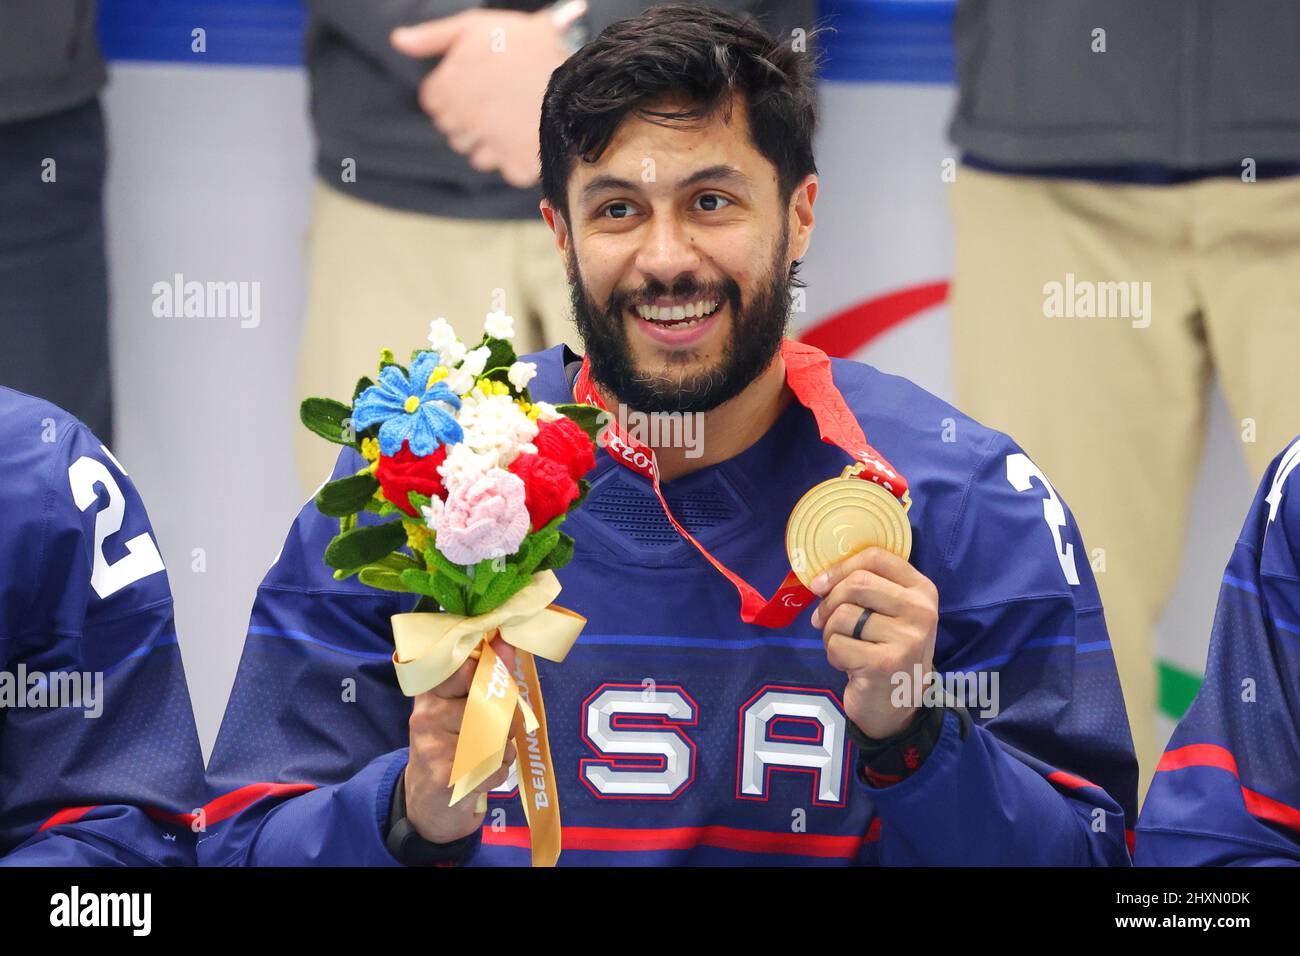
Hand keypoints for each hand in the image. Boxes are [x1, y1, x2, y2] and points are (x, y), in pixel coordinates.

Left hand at [391, 6, 579, 186]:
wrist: (577, 65)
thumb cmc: (523, 41)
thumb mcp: (474, 26)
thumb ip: (432, 37)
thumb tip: (397, 41)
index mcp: (447, 89)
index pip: (433, 104)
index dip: (452, 93)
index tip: (475, 83)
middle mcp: (464, 122)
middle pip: (453, 132)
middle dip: (469, 119)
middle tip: (498, 100)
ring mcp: (492, 145)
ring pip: (477, 155)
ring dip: (491, 142)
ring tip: (515, 117)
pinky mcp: (518, 164)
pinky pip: (507, 170)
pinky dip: (516, 159)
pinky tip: (529, 135)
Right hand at [404, 635, 518, 844]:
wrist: (426, 807)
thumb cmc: (450, 749)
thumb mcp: (459, 711)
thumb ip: (483, 678)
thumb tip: (506, 641)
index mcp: (430, 694)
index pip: (465, 667)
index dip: (491, 673)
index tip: (497, 682)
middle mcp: (426, 716)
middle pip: (490, 703)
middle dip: (507, 717)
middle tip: (498, 730)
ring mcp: (434, 747)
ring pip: (497, 736)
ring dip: (503, 749)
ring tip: (485, 756)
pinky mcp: (448, 778)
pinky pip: (496, 766)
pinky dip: (498, 772)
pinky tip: (480, 777)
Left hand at [809, 547, 938, 739]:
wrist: (899, 705)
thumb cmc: (887, 650)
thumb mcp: (891, 613)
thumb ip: (867, 588)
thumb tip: (819, 579)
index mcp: (922, 590)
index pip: (876, 557)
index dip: (841, 567)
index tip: (821, 583)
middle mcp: (921, 611)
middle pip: (857, 584)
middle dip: (829, 602)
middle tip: (823, 620)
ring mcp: (906, 638)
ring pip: (843, 615)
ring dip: (829, 632)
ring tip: (841, 645)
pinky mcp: (885, 664)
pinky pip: (837, 644)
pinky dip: (833, 654)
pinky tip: (848, 664)